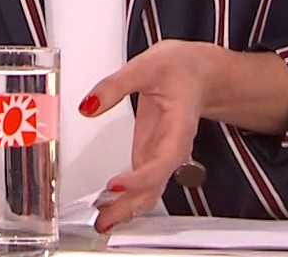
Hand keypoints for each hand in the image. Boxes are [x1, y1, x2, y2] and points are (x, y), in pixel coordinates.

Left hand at [78, 40, 219, 231]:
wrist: (199, 72)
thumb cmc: (180, 69)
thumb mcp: (146, 66)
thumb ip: (116, 85)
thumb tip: (89, 105)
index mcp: (179, 127)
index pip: (162, 161)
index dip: (140, 178)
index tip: (115, 185)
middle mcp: (172, 148)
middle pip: (155, 185)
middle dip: (130, 205)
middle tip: (103, 219)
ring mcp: (162, 154)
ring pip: (149, 189)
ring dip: (128, 208)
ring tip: (103, 222)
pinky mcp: (152, 154)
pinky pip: (143, 183)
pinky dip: (128, 198)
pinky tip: (111, 207)